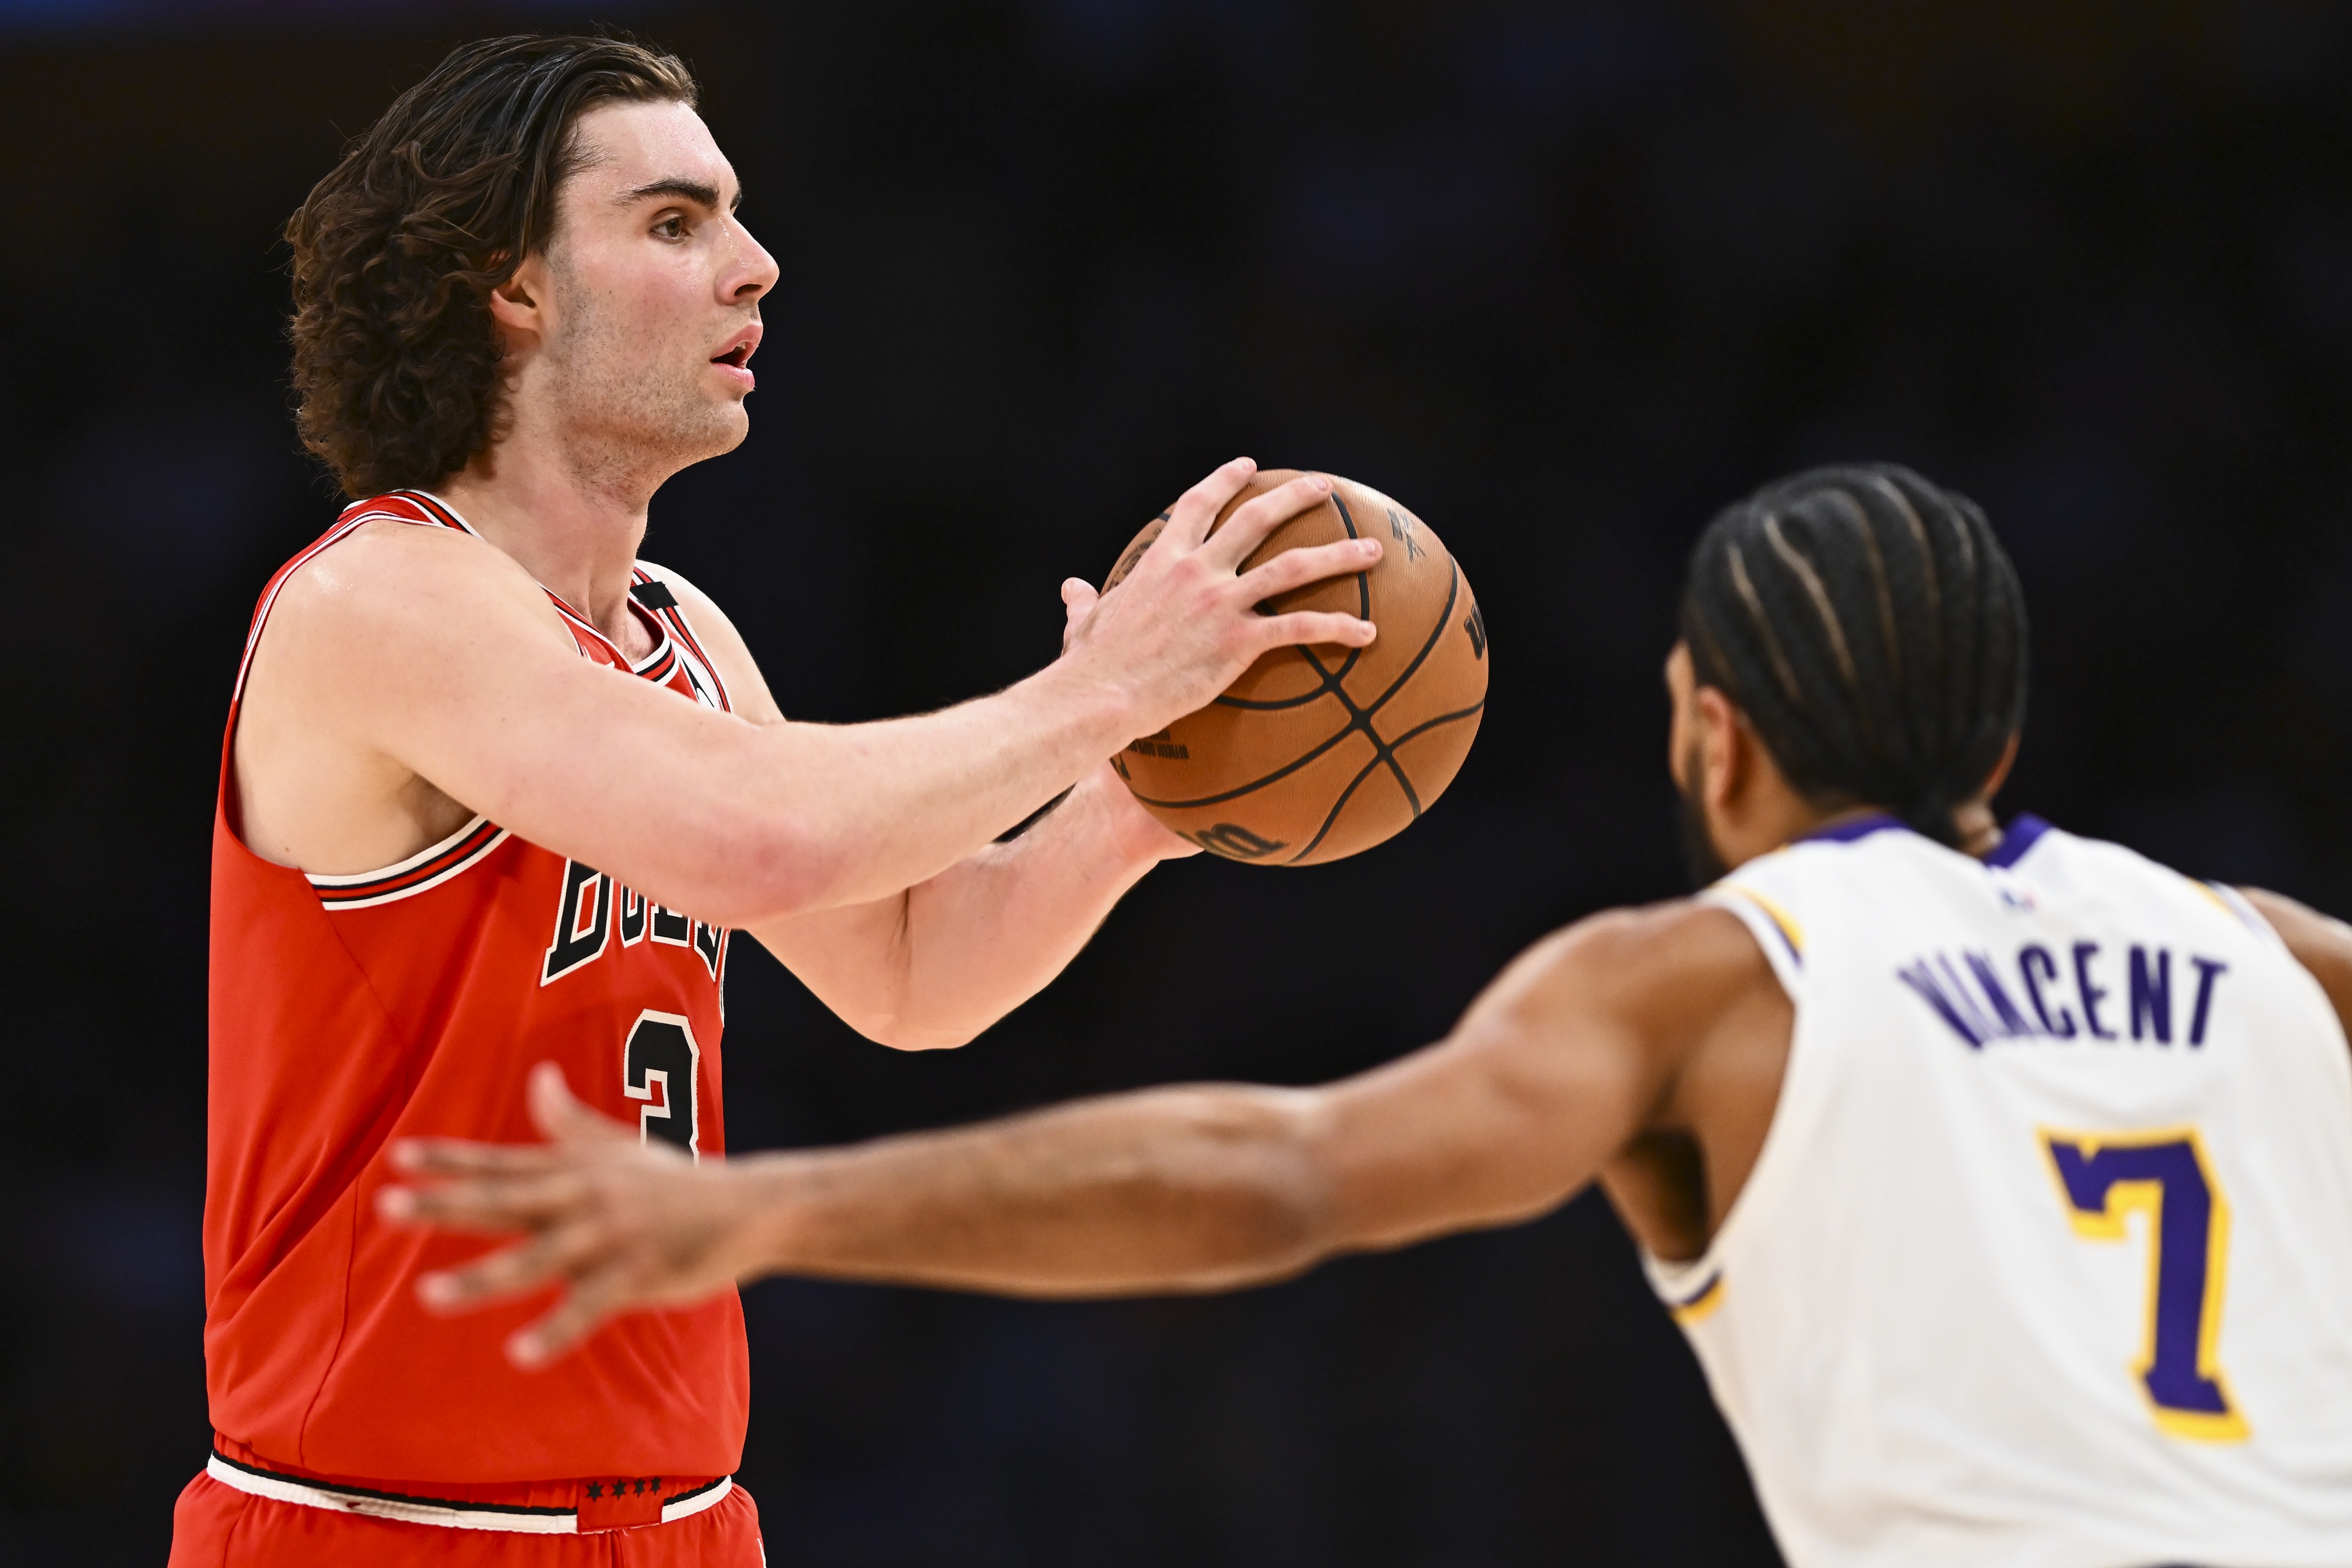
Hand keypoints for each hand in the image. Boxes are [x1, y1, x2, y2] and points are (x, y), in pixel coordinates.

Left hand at [378, 1064, 771, 1367]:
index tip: (397, 1160)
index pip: (502, 1163)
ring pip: (536, 1259)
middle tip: (387, 1205)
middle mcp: (584, 1197)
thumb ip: (570, 1122)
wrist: (750, 1206)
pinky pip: (589, 1306)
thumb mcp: (619, 1146)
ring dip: (481, 1277)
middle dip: (445, 1204)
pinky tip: (519, 1353)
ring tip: (428, 1294)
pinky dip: (556, 1329)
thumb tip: (539, 1077)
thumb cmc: (676, 1182)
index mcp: (576, 1170)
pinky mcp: (639, 1273)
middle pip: (503, 1201)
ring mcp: (610, 1235)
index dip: (450, 1161)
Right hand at [1056, 459, 1378, 739]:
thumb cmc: (1089, 666)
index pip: (1198, 505)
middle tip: (1323, 488)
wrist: (1100, 694)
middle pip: (1257, 518)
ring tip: (1373, 550)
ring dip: (1339, 555)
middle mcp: (1197, 570)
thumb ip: (1084, 601)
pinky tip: (1368, 632)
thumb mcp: (1083, 623)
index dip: (1225, 480)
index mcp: (1162, 560)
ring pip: (1294, 565)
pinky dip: (1338, 627)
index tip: (1248, 466)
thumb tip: (1072, 588)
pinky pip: (1301, 627)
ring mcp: (1221, 602)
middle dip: (1295, 497)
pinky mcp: (1239, 641)